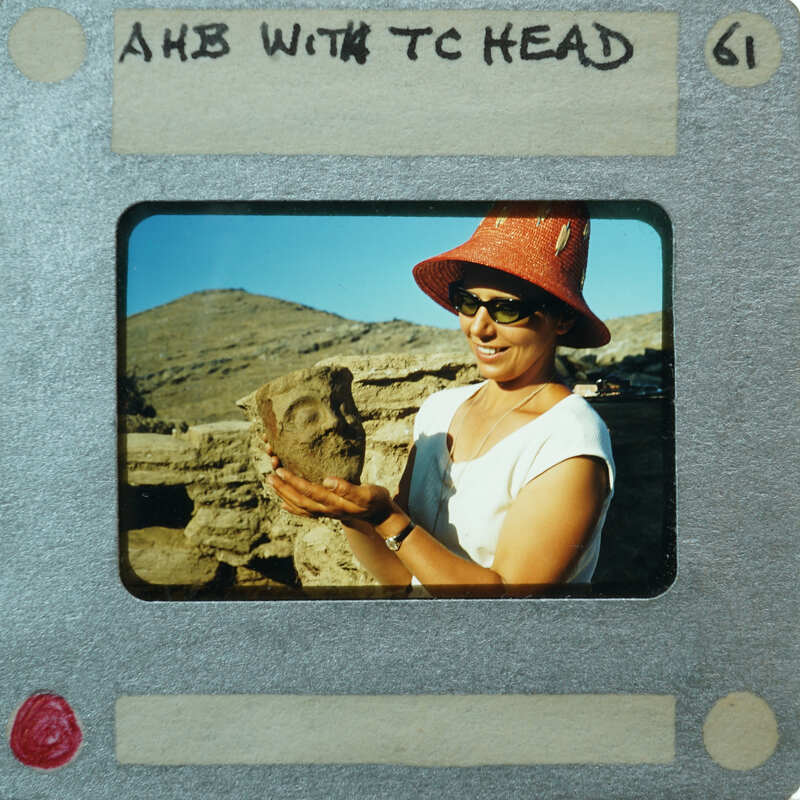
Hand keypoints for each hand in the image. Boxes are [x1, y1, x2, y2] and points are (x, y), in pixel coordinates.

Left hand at [263, 439, 393, 523]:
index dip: (293, 481)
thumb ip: (347, 488)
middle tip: (271, 474)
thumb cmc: (376, 501)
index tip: (280, 470)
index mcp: (334, 503)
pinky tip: (284, 504)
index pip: (309, 492)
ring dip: (284, 494)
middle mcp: (326, 510)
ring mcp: (325, 512)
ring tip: (272, 482)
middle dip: (283, 488)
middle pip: (299, 500)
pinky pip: (305, 511)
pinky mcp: (326, 511)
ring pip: (299, 506)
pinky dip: (292, 507)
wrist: (381, 516)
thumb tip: (328, 481)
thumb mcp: (367, 492)